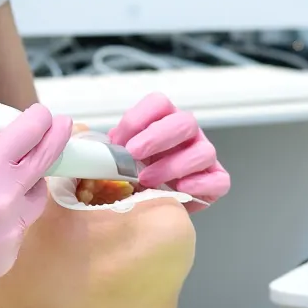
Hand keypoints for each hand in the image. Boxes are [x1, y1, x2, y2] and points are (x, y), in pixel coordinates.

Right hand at [0, 104, 73, 307]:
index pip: (28, 134)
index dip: (39, 120)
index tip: (43, 114)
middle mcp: (4, 202)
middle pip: (45, 162)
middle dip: (56, 140)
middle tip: (62, 126)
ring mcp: (11, 234)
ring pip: (35, 199)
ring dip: (29, 185)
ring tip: (9, 181)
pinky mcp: (8, 258)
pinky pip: (19, 229)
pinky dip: (9, 220)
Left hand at [108, 93, 229, 210]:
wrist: (149, 204)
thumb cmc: (133, 175)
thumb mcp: (115, 156)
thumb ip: (105, 146)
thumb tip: (88, 136)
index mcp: (163, 120)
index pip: (159, 103)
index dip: (139, 119)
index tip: (120, 141)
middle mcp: (187, 133)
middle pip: (185, 121)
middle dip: (158, 137)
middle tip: (134, 154)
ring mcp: (203, 155)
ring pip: (203, 151)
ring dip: (173, 166)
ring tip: (148, 180)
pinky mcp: (215, 180)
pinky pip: (219, 179)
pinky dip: (201, 184)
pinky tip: (180, 190)